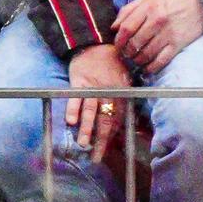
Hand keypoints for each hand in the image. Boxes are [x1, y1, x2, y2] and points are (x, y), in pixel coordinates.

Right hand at [65, 43, 132, 164]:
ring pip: (91, 111)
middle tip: (96, 157)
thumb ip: (124, 98)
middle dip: (101, 140)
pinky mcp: (79, 83)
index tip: (108, 151)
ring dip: (87, 129)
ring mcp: (93, 88)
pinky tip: (71, 122)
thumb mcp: (124, 78)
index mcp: (121, 92)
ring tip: (83, 144)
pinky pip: (76, 99)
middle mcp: (109, 92)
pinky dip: (73, 110)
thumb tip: (131, 118)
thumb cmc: (111, 63)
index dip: (114, 136)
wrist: (96, 44)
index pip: (118, 118)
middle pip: (105, 119)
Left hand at [113, 0, 202, 76]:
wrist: (200, 1)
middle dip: (127, 52)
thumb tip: (114, 27)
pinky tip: (147, 67)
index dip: (118, 40)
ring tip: (137, 59)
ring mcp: (168, 33)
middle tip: (128, 53)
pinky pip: (160, 60)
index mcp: (148, 8)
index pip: (126, 29)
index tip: (118, 45)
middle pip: (134, 44)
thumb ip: (128, 11)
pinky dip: (151, 67)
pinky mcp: (178, 43)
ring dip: (138, 60)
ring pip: (145, 54)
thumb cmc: (170, 1)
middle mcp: (158, 21)